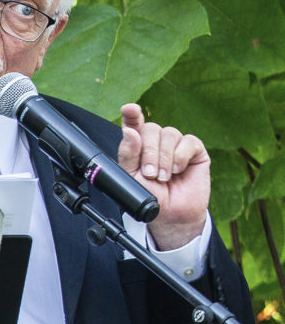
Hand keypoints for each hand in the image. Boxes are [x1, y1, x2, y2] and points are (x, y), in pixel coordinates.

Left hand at [118, 103, 209, 250]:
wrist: (172, 214)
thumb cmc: (151, 196)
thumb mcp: (132, 178)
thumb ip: (128, 155)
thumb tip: (130, 131)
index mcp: (138, 145)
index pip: (133, 123)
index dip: (132, 115)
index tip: (129, 109)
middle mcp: (156, 141)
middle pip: (151, 129)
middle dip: (149, 153)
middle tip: (150, 174)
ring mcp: (176, 144)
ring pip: (169, 134)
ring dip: (164, 158)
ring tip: (164, 177)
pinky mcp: (194, 150)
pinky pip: (188, 141)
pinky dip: (181, 156)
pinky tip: (178, 170)